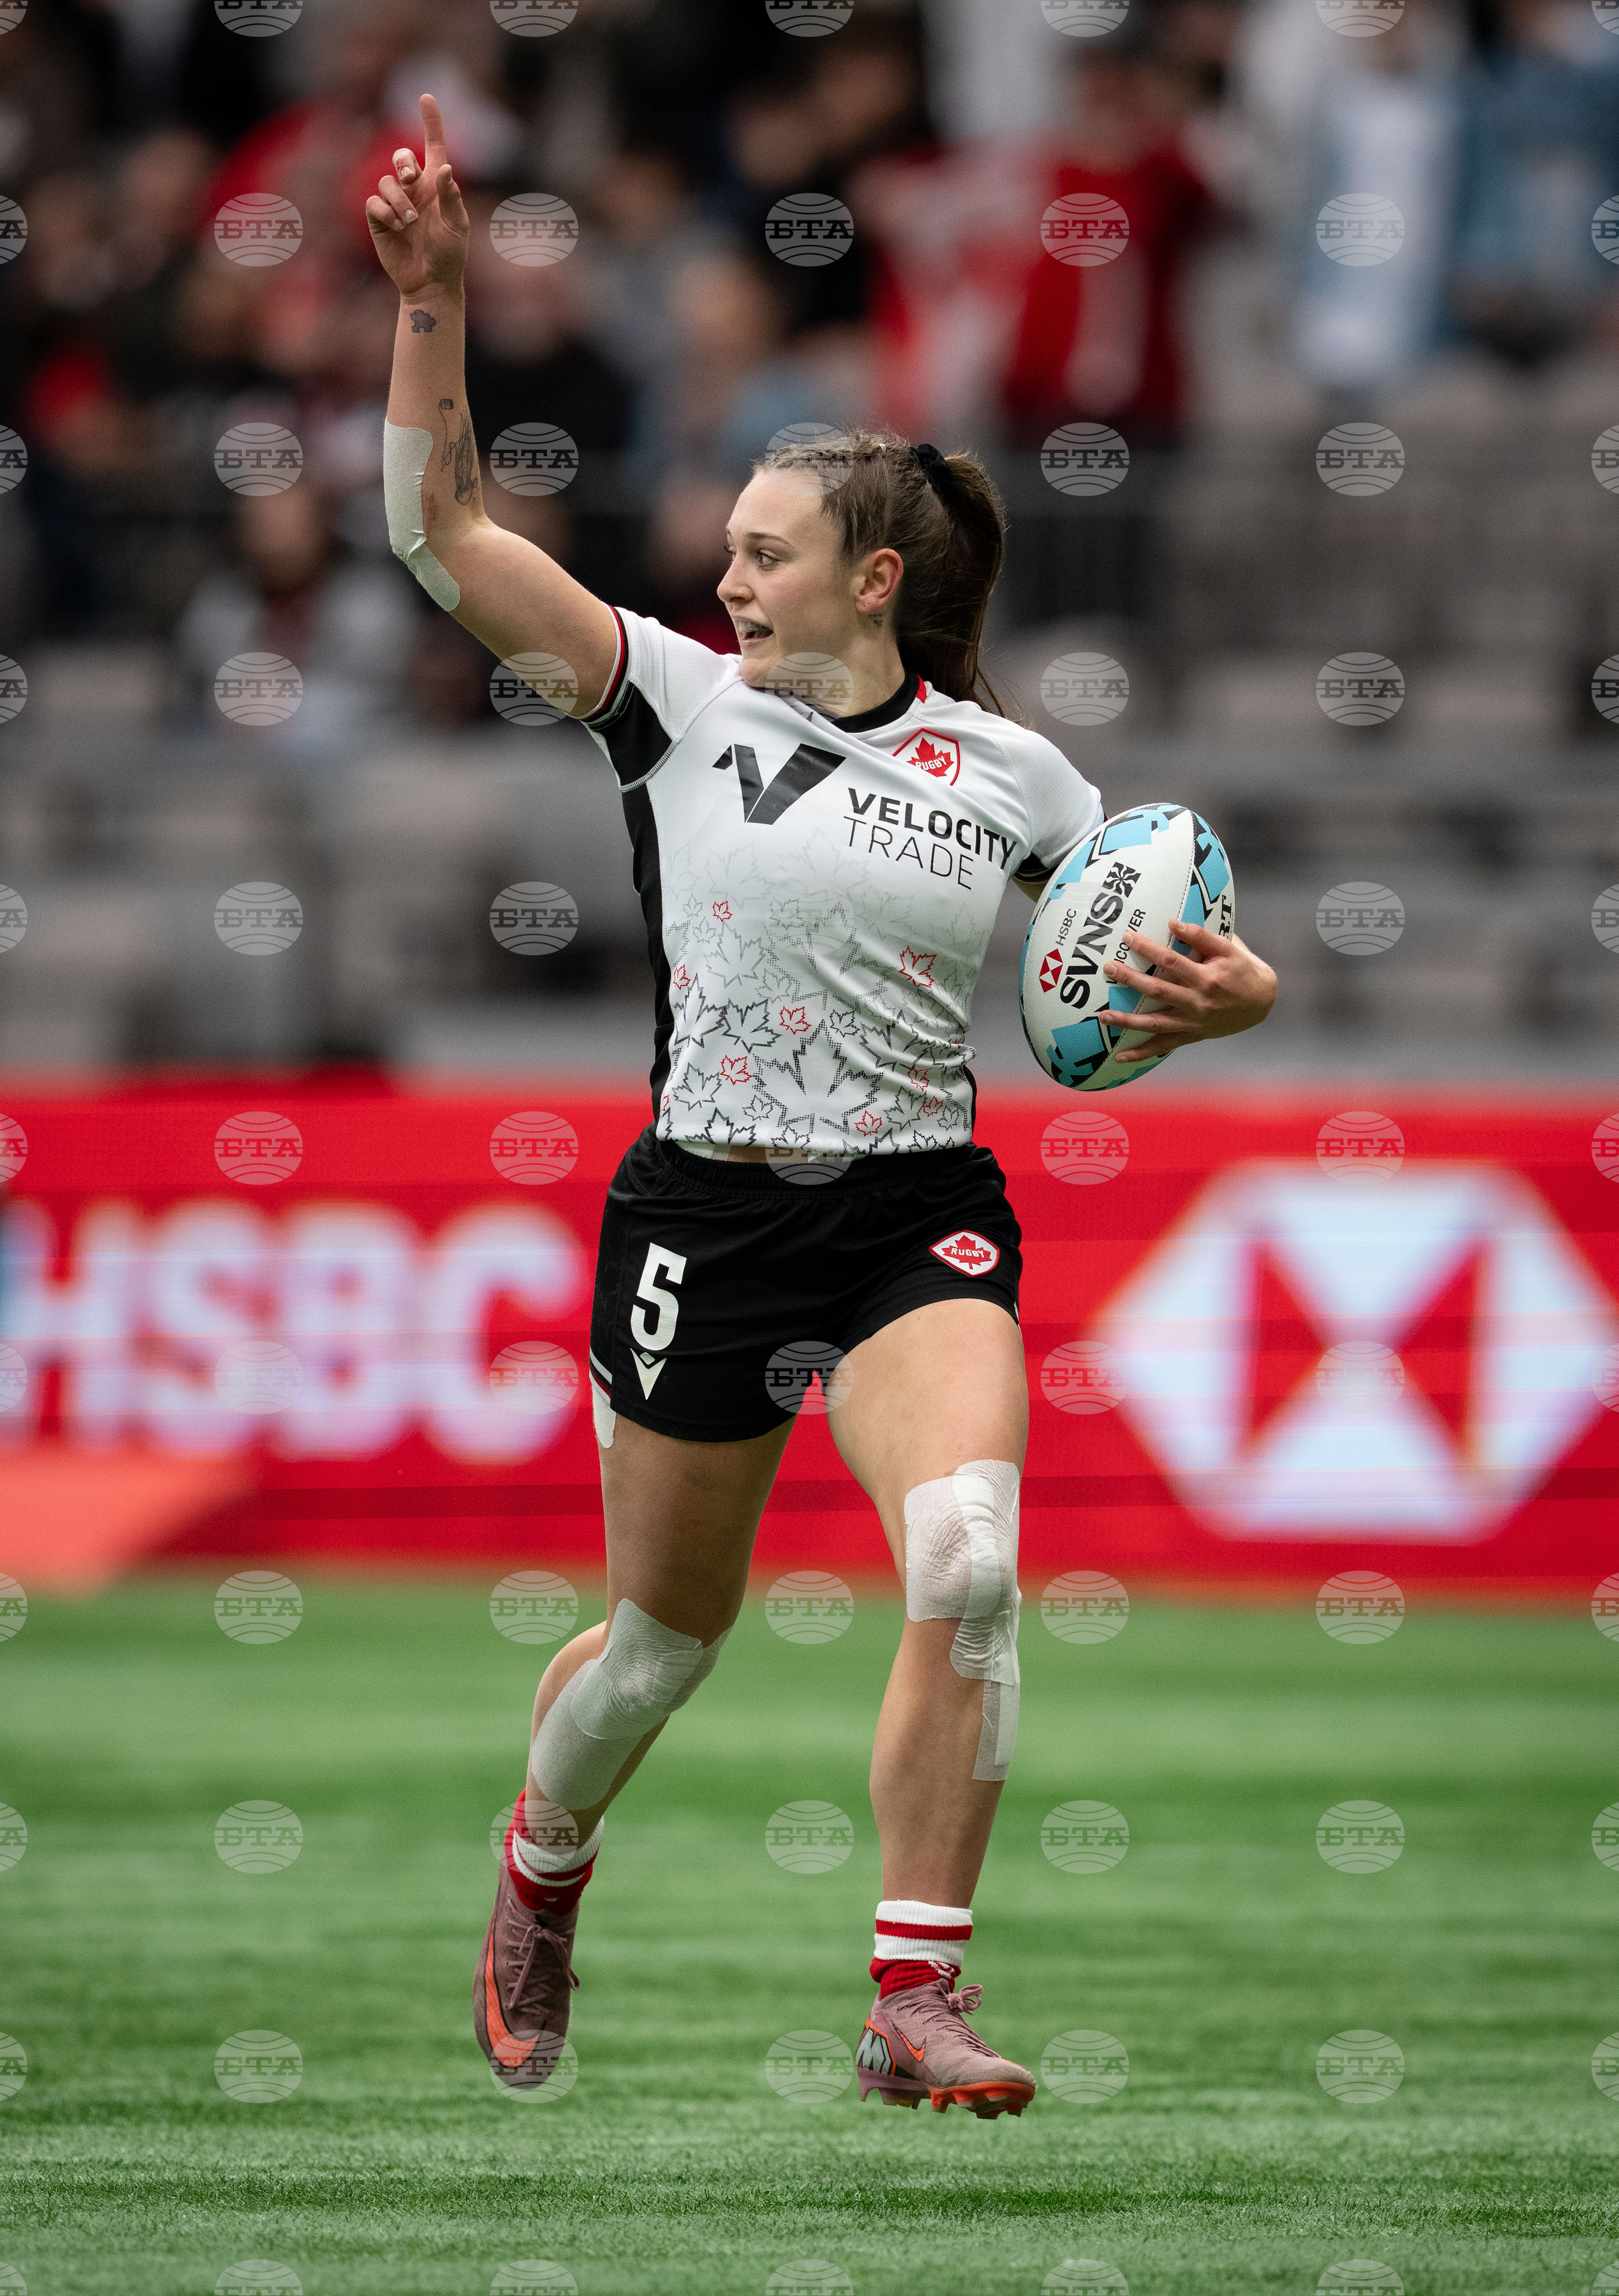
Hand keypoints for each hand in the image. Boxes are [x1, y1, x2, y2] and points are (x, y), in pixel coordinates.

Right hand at [365, 93, 468, 297]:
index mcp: (436, 185)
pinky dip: (384, 211)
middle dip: (403, 160)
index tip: (426, 97)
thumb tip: (444, 168)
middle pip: (402, 156)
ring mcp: (395, 203)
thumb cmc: (450, 255)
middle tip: (411, 176)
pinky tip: (397, 226)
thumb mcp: (458, 226)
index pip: (433, 145)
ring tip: (409, 220)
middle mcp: (414, 189)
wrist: (431, 283)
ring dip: (398, 198)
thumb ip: (451, 197)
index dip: (430, 121)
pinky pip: (374, 202)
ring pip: (387, 181)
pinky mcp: (379, 219)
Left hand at [1102, 915, 1276, 1064]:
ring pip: (1156, 1023)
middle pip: (1158, 990)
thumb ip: (1202, 936)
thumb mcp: (1230, 949)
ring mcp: (1193, 1022)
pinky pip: (1164, 1046)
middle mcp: (1198, 1002)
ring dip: (1128, 1021)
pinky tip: (1120, 1056)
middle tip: (1108, 968)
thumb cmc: (1243, 969)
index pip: (1171, 960)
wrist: (1262, 1003)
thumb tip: (1173, 923)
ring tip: (1103, 1017)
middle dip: (1131, 979)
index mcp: (1207, 978)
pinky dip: (1142, 1053)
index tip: (1128, 937)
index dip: (1148, 949)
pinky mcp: (1191, 1035)